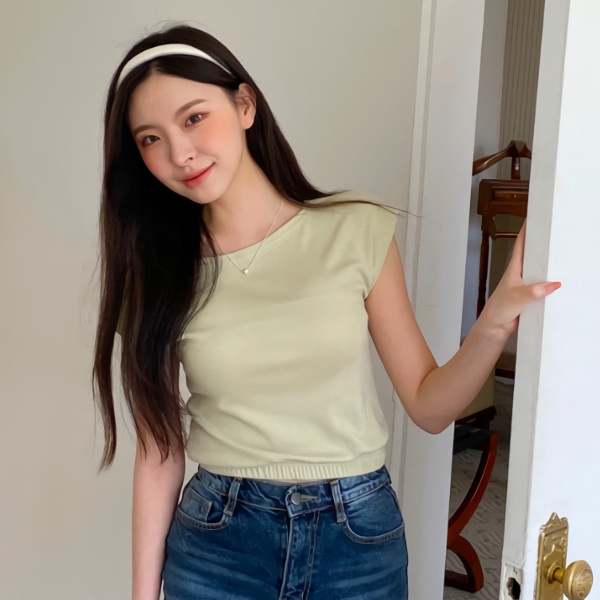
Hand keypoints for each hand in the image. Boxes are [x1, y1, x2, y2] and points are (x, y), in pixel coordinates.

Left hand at [479, 220, 560, 337]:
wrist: (495, 327)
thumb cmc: (498, 309)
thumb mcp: (516, 297)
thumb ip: (533, 291)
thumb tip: (553, 284)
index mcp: (514, 270)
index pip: (520, 246)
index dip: (525, 231)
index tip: (533, 218)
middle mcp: (520, 275)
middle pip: (533, 256)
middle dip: (543, 245)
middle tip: (556, 234)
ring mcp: (526, 286)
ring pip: (540, 272)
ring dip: (550, 266)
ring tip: (565, 255)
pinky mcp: (531, 297)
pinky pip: (544, 287)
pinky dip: (552, 285)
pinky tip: (563, 283)